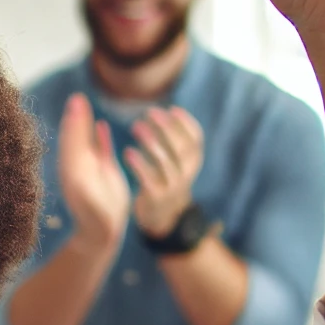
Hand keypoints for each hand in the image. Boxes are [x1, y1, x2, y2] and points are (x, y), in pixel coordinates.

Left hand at [55, 93, 131, 253]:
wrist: (102, 231)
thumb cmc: (92, 211)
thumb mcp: (83, 183)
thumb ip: (78, 157)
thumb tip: (72, 134)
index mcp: (71, 167)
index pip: (70, 139)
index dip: (72, 120)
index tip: (74, 101)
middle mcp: (79, 166)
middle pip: (76, 136)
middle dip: (76, 117)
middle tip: (77, 97)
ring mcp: (92, 169)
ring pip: (88, 141)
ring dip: (86, 124)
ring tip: (83, 103)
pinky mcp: (105, 174)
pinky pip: (102, 152)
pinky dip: (101, 138)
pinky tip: (102, 125)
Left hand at [127, 106, 204, 237]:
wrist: (161, 216)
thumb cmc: (163, 179)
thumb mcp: (173, 160)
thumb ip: (169, 140)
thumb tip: (159, 112)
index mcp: (192, 161)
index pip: (196, 138)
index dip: (186, 122)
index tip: (172, 108)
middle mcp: (186, 173)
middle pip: (181, 146)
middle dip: (166, 126)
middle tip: (149, 112)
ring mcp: (172, 186)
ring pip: (165, 161)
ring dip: (150, 141)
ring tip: (135, 126)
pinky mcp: (156, 197)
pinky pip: (148, 179)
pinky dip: (139, 164)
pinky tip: (127, 152)